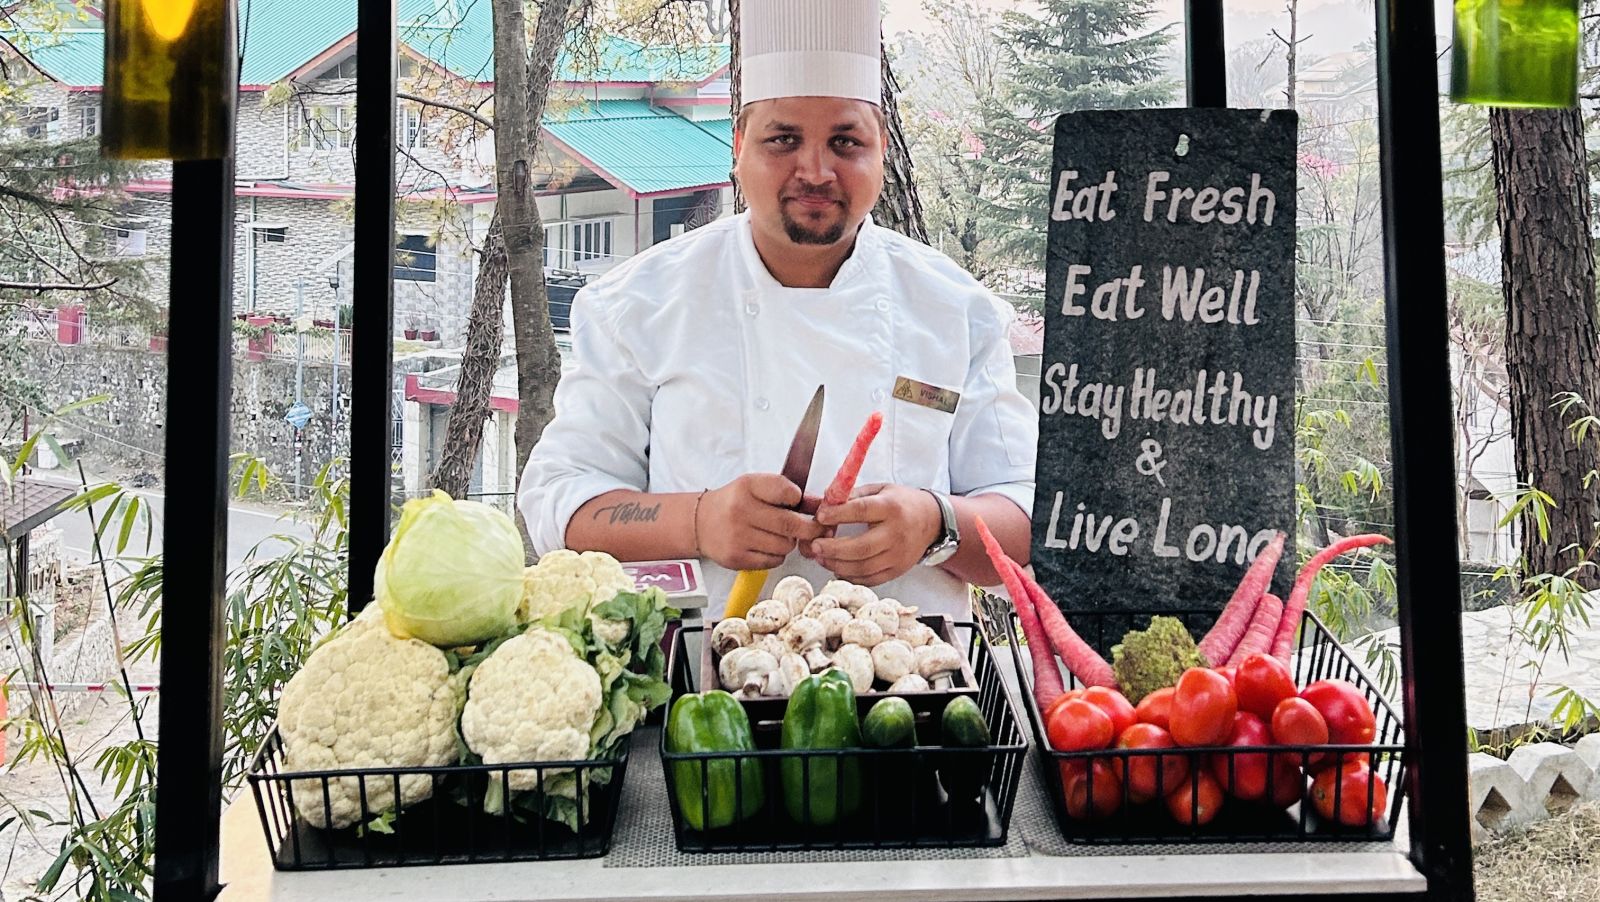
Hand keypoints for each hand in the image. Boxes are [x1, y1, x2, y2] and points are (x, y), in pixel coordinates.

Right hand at [697, 473, 826, 570]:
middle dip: (809, 528)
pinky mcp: (737, 558)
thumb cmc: (734, 503)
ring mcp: (737, 536)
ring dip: (789, 542)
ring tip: (777, 535)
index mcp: (748, 486)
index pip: (788, 492)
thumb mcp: (757, 488)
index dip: (799, 499)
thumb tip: (819, 505)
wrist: (700, 523)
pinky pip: (773, 561)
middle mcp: (741, 510)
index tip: (797, 502)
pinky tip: (766, 546)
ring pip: (785, 546)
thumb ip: (787, 493)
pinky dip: (776, 555)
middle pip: (791, 525)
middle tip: (813, 528)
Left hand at [805, 484, 941, 586]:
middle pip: (861, 547)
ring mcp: (898, 555)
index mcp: (890, 508)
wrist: (932, 520)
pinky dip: (851, 577)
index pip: (862, 511)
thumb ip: (854, 495)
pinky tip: (838, 569)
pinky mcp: (898, 569)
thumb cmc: (902, 503)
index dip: (839, 515)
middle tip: (815, 546)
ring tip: (821, 558)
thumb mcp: (880, 490)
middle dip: (833, 549)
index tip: (820, 516)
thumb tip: (825, 501)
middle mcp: (896, 533)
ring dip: (838, 565)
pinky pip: (871, 579)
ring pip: (864, 567)